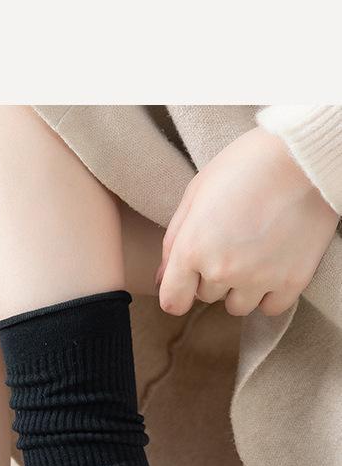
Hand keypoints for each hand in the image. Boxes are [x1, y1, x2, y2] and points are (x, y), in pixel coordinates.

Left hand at [157, 127, 338, 316]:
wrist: (302, 157)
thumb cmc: (245, 166)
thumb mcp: (196, 193)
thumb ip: (174, 240)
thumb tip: (162, 279)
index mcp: (192, 249)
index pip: (173, 300)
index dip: (177, 292)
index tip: (185, 284)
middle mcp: (222, 270)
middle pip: (206, 296)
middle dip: (212, 276)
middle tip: (230, 243)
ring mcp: (259, 279)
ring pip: (238, 306)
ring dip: (240, 288)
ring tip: (253, 255)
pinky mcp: (292, 281)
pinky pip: (271, 308)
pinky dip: (270, 294)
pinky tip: (273, 267)